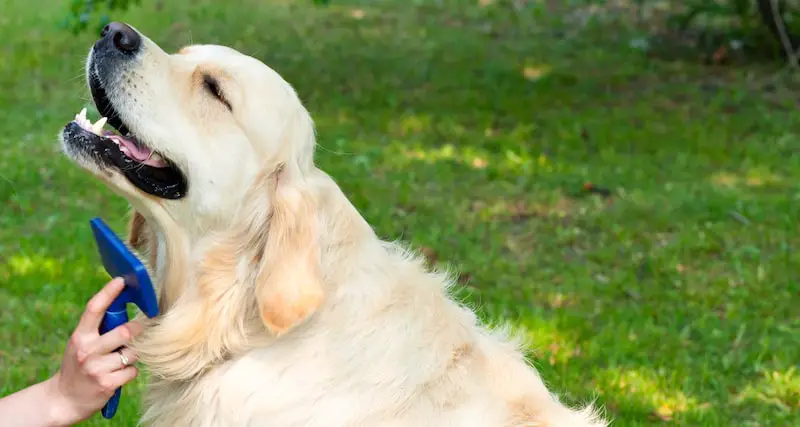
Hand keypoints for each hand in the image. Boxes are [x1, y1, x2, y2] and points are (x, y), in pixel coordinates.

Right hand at [48, 277, 142, 424]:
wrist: (64, 400)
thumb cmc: (79, 366)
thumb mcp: (82, 344)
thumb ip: (99, 329)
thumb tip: (125, 308)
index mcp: (80, 336)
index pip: (94, 309)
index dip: (108, 292)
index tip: (121, 280)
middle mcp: (88, 350)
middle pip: (125, 331)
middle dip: (137, 331)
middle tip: (139, 331)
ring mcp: (97, 368)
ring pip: (133, 352)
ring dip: (133, 355)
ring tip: (121, 360)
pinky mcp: (107, 384)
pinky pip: (133, 371)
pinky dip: (130, 372)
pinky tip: (119, 375)